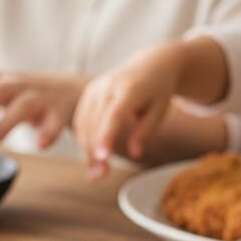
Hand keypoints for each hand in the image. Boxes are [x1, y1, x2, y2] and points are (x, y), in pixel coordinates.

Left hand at [0, 69, 87, 148]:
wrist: (76, 91)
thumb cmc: (28, 93)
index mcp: (1, 80)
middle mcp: (20, 85)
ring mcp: (42, 98)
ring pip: (24, 105)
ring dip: (6, 122)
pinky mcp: (61, 113)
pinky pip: (56, 123)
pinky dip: (48, 133)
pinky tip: (39, 145)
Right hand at [72, 43, 184, 178]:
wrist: (151, 64)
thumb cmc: (158, 91)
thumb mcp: (160, 110)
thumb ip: (145, 131)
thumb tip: (135, 153)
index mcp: (129, 88)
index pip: (114, 115)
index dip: (107, 137)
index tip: (102, 157)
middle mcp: (108, 85)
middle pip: (95, 123)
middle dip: (95, 151)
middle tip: (100, 177)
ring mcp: (95, 88)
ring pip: (84, 124)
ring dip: (87, 151)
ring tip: (96, 174)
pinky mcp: (88, 93)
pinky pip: (81, 121)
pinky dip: (84, 141)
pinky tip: (92, 158)